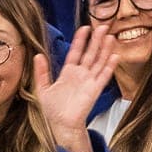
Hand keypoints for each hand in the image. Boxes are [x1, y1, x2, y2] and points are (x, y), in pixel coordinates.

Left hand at [34, 23, 116, 151]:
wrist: (61, 125)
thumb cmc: (53, 110)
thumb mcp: (42, 88)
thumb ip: (41, 72)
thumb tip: (38, 55)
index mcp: (68, 73)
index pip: (76, 52)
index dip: (80, 40)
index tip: (84, 28)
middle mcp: (80, 75)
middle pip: (91, 53)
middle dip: (96, 40)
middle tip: (102, 26)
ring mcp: (89, 81)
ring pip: (99, 62)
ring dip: (105, 49)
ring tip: (109, 36)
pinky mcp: (95, 90)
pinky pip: (104, 76)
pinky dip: (109, 66)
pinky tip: (114, 56)